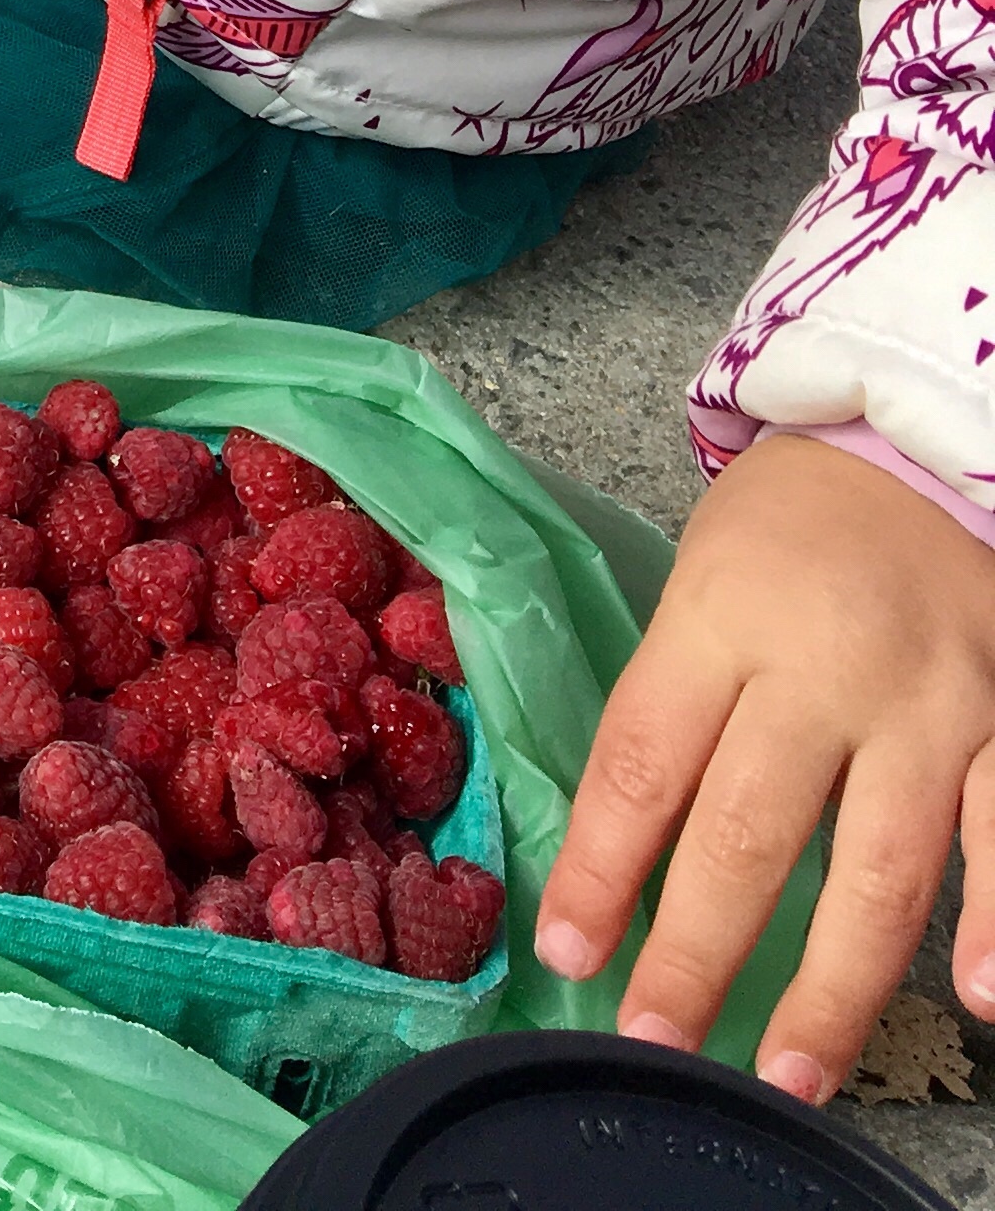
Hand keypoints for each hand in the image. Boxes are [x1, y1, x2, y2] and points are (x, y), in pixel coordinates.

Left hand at [537, 432, 994, 1094]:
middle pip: (750, 831)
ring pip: (878, 866)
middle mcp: (824, 668)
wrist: (914, 447)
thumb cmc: (789, 529)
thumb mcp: (703, 584)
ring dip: (831, 987)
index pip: (645, 761)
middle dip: (695, 952)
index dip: (600, 865)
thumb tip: (624, 853)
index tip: (566, 950)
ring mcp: (928, 704)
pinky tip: (980, 999)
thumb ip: (678, 707)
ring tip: (787, 1073)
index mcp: (722, 619)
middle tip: (652, 1038)